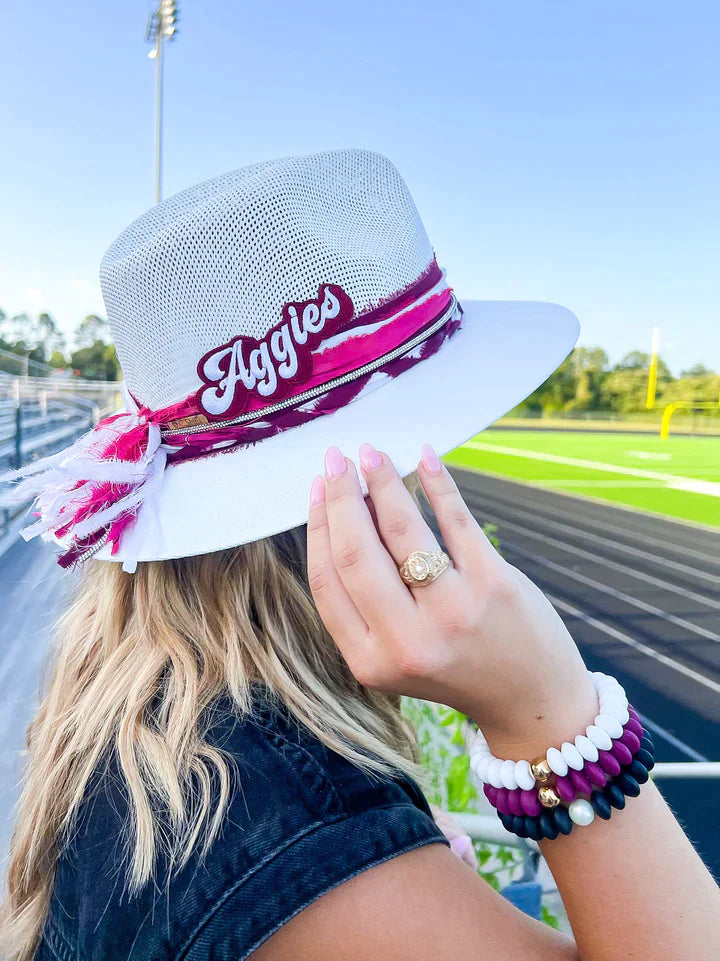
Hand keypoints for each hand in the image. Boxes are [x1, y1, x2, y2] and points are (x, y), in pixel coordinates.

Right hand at [306, 443, 596, 758]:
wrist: (530, 698)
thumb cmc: (455, 666)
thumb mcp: (395, 655)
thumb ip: (365, 604)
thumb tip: (343, 518)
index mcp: (370, 661)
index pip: (327, 582)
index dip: (318, 528)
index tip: (317, 492)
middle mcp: (407, 640)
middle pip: (356, 552)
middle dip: (342, 497)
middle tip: (336, 459)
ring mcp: (453, 611)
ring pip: (402, 529)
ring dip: (382, 482)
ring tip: (372, 454)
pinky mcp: (493, 583)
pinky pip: (454, 520)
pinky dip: (436, 483)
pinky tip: (424, 459)